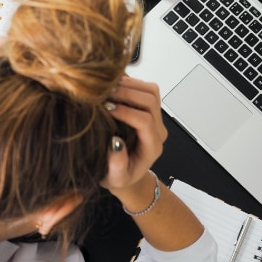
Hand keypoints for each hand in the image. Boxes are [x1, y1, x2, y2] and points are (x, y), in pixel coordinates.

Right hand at [101, 76, 166, 194]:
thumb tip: (115, 143)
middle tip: (104, 94)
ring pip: (151, 91)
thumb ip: (117, 166)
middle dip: (127, 93)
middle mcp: (157, 130)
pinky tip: (112, 87)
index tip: (106, 109)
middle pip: (150, 101)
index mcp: (152, 146)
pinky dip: (129, 83)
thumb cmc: (120, 177)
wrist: (127, 173)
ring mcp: (155, 118)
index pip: (145, 121)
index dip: (126, 112)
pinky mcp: (149, 109)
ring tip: (107, 88)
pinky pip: (145, 89)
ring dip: (129, 85)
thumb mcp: (115, 178)